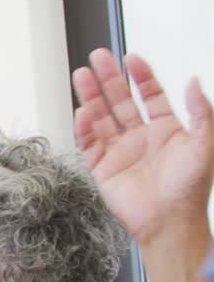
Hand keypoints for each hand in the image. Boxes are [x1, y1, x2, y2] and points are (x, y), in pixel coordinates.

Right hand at [72, 48, 213, 244]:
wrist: (169, 223)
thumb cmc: (190, 190)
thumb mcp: (206, 145)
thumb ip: (201, 111)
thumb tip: (194, 81)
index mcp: (166, 130)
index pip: (150, 95)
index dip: (141, 76)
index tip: (132, 58)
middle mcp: (140, 138)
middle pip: (120, 101)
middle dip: (109, 78)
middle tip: (98, 57)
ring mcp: (120, 152)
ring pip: (101, 118)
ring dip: (91, 96)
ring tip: (81, 76)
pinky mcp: (103, 169)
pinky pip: (89, 143)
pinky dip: (84, 127)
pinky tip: (84, 111)